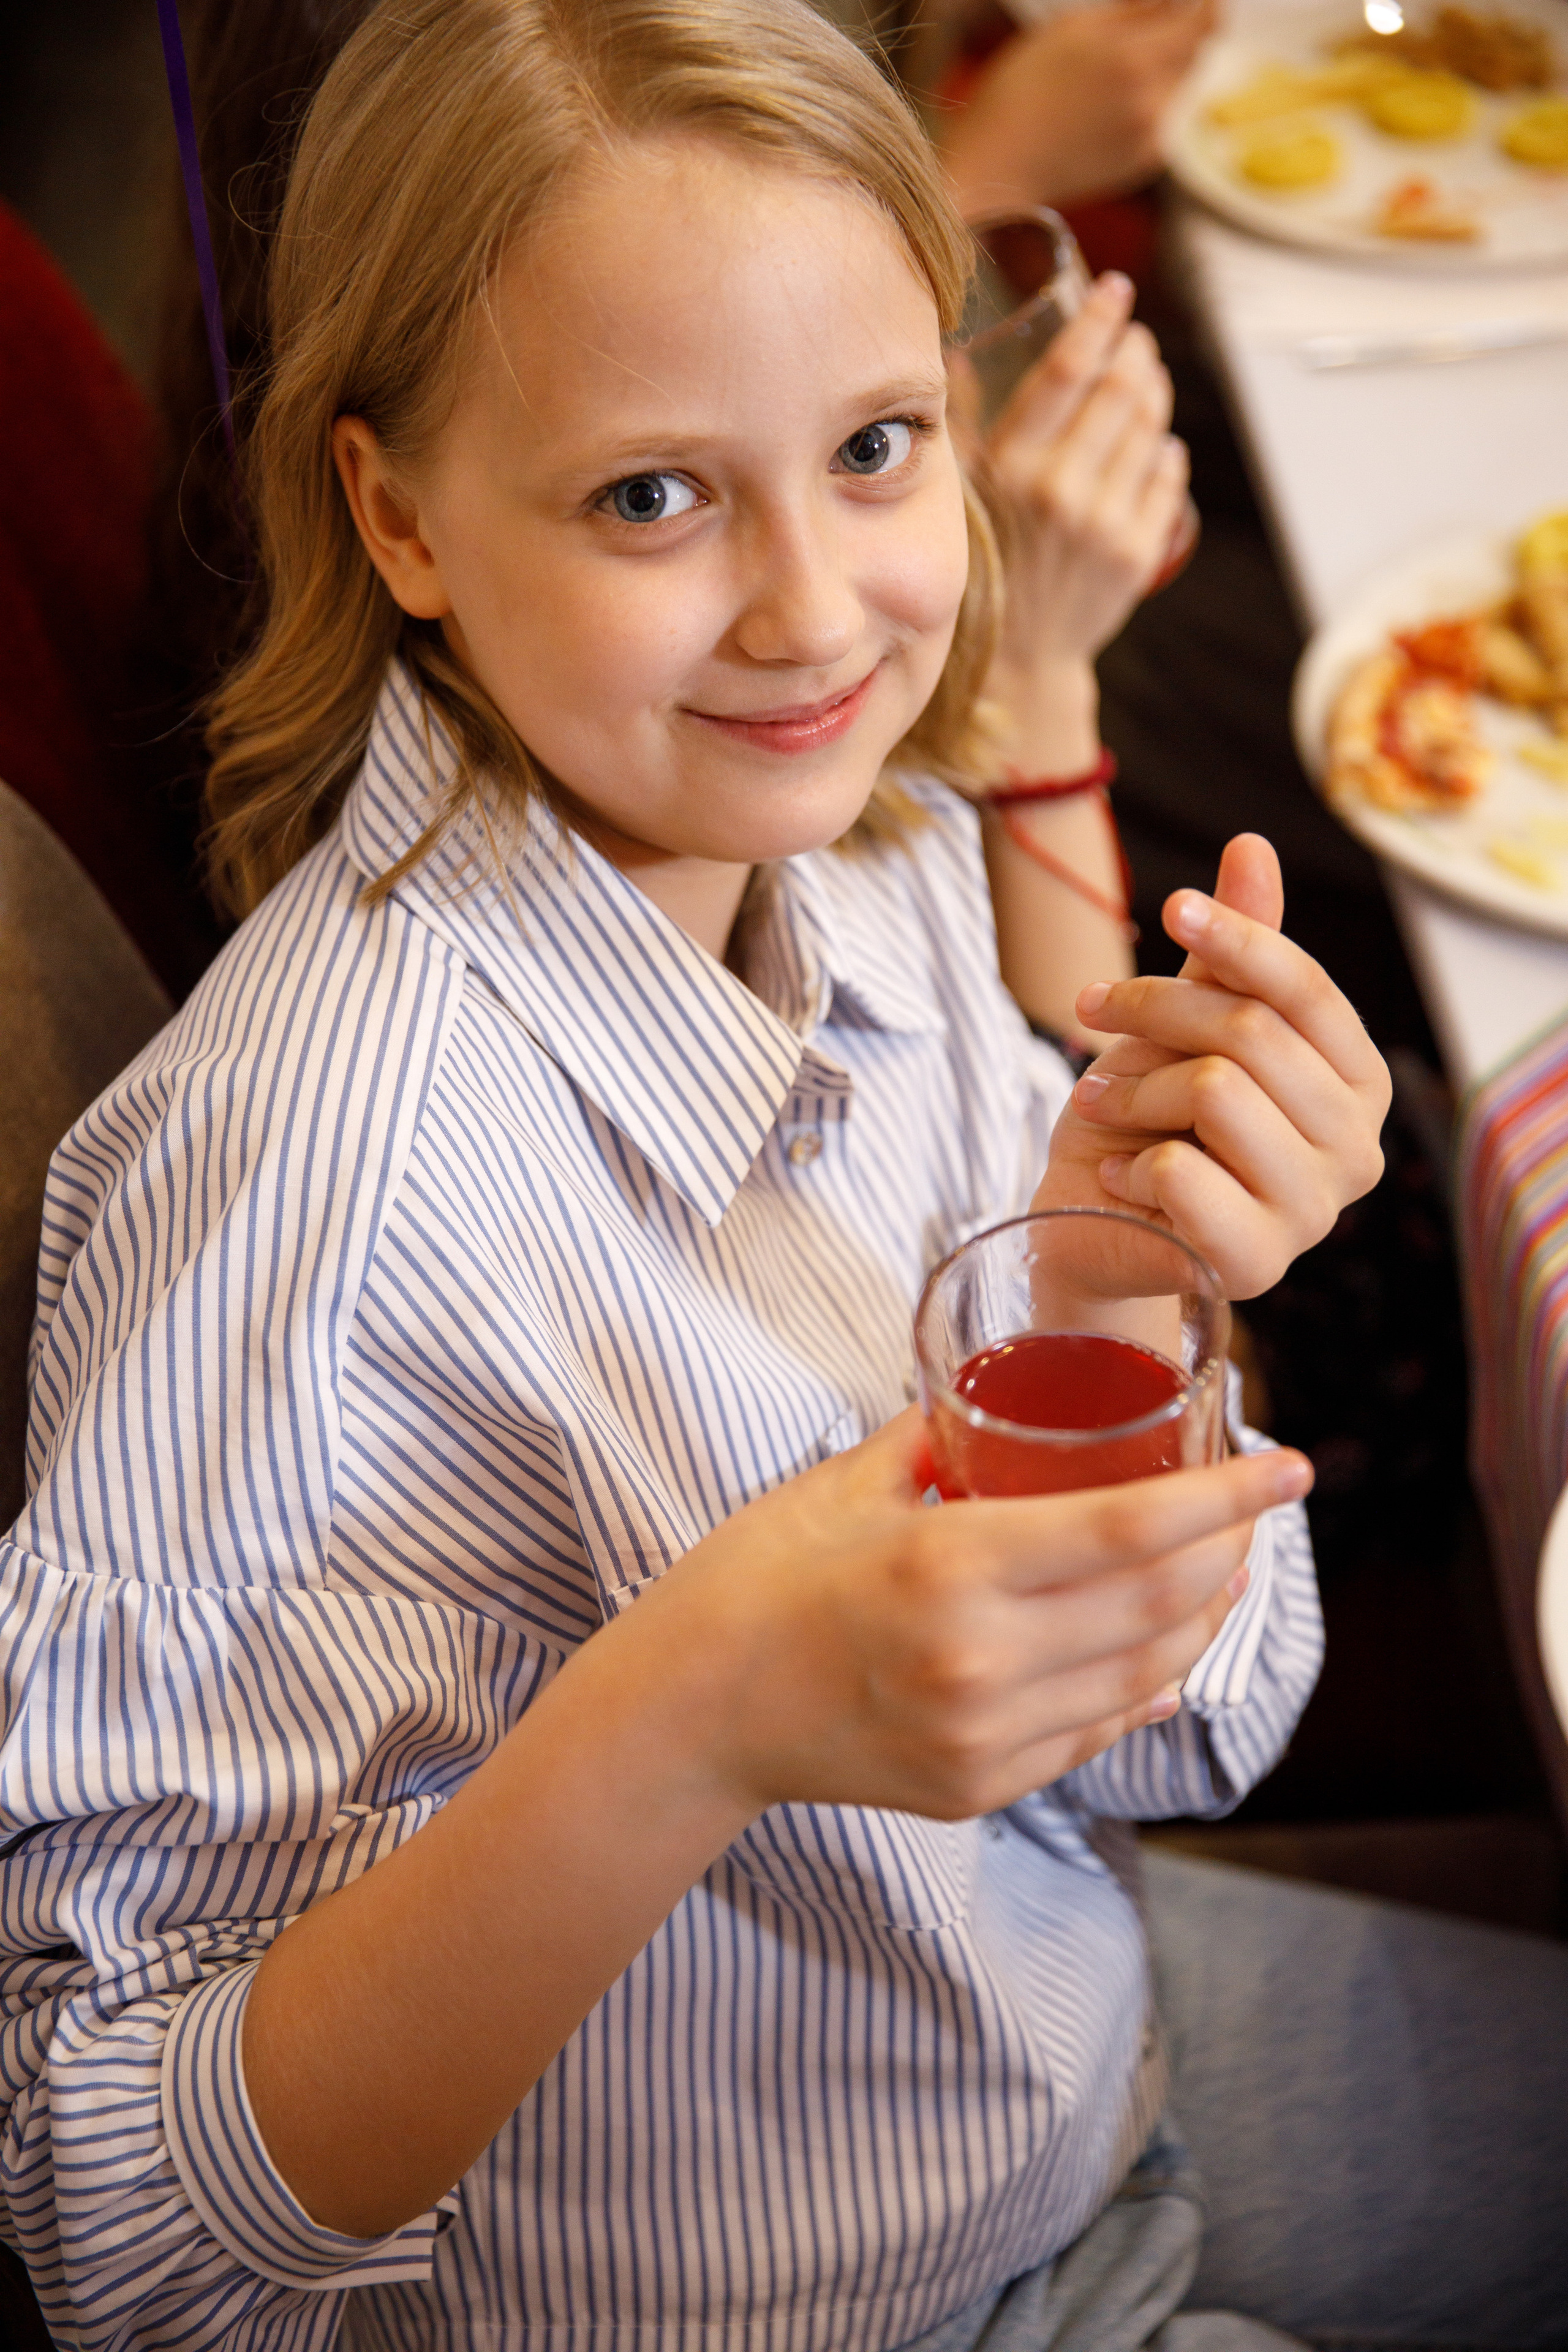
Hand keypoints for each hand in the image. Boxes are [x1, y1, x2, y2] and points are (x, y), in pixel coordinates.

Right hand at [640, 1403, 1310, 1822]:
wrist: (687, 1713)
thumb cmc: (751, 1580)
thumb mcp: (843, 1485)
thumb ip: (937, 1441)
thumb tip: (1004, 1399)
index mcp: (948, 1568)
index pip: (1133, 1530)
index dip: (1227, 1499)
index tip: (1291, 1470)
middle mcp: (979, 1661)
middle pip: (1159, 1605)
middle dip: (1228, 1552)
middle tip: (1253, 1510)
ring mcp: (982, 1736)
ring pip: (1143, 1678)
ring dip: (1201, 1621)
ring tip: (1222, 1571)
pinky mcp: (976, 1787)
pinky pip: (1093, 1733)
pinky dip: (1144, 1689)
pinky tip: (1163, 1653)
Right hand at [941, 0, 1218, 214]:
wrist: (998, 167)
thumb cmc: (1020, 91)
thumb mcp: (1072, 30)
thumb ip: (1132, 11)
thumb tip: (1171, 2)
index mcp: (1134, 59)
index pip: (1200, 23)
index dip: (1206, 7)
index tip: (1203, 0)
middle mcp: (1152, 101)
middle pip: (1193, 54)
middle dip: (1178, 36)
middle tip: (1144, 33)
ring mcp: (1151, 137)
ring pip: (1179, 87)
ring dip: (1162, 71)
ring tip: (1112, 77)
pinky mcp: (1145, 163)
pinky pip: (1164, 120)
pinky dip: (1149, 105)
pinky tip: (1107, 110)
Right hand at [972, 274, 1187, 767]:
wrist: (1020, 658)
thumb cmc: (990, 566)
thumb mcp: (963, 495)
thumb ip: (965, 427)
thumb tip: (961, 355)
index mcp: (1011, 469)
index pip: (1066, 371)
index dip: (1097, 319)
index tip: (1114, 289)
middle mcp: (1061, 492)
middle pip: (1121, 388)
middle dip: (1135, 350)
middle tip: (1135, 337)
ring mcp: (1106, 523)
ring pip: (1151, 424)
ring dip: (1154, 391)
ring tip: (1144, 380)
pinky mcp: (1139, 550)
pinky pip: (1168, 473)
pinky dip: (1163, 449)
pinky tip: (1149, 445)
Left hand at [1036, 836, 1390, 1298]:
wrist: (1093, 1225)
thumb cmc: (1151, 1120)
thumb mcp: (1185, 1022)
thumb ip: (1231, 949)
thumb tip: (1251, 846)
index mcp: (1359, 1082)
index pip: (1308, 989)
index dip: (1239, 936)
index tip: (1170, 908)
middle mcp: (1357, 1149)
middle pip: (1251, 1033)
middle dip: (1153, 1015)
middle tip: (1092, 1020)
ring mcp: (1313, 1213)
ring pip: (1214, 1093)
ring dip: (1132, 1090)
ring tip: (1104, 1104)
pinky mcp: (1257, 1264)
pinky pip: (1181, 1173)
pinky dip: (1128, 1164)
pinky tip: (1120, 1177)